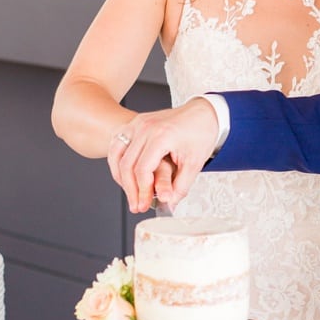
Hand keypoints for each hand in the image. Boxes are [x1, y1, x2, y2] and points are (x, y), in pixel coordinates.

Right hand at [106, 99, 219, 213]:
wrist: (203, 113)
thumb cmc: (200, 134)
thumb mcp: (194, 163)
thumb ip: (181, 186)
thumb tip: (168, 204)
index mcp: (161, 136)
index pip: (142, 169)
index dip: (142, 190)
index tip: (145, 204)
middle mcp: (145, 128)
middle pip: (126, 164)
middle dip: (130, 189)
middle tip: (136, 205)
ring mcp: (137, 124)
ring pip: (116, 154)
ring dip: (120, 177)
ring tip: (129, 193)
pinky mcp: (134, 123)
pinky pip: (117, 144)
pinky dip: (116, 161)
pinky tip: (123, 174)